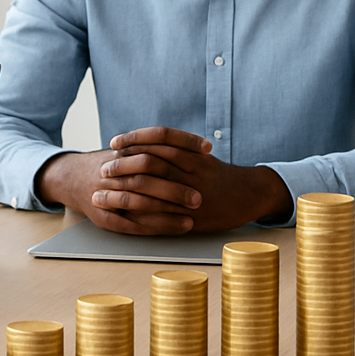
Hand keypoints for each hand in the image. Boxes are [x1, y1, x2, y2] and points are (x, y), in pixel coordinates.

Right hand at [35, 134, 200, 234]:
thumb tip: (193, 145)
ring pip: (139, 200)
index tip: (208, 148)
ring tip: (194, 214)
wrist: (70, 178)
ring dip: (169, 208)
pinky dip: (158, 225)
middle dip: (175, 185)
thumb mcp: (128, 149)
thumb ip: (154, 146)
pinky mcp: (104, 216)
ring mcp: (106, 193)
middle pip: (148, 172)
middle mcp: (114, 169)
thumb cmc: (110, 164)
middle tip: (200, 195)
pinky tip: (178, 227)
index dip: (184, 142)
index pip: (157, 138)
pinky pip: (132, 223)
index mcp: (123, 149)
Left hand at [103, 127, 292, 231]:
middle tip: (105, 168)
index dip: (135, 138)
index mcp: (194, 153)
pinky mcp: (193, 217)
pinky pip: (161, 216)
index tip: (115, 142)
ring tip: (104, 193)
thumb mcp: (201, 155)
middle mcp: (193, 171)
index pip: (161, 138)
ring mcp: (193, 195)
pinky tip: (122, 214)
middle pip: (152, 162)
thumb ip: (177, 149)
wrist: (251, 195)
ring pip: (152, 189)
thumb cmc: (221, 174)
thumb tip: (142, 144)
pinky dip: (139, 213)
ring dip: (124, 191)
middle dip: (124, 165)